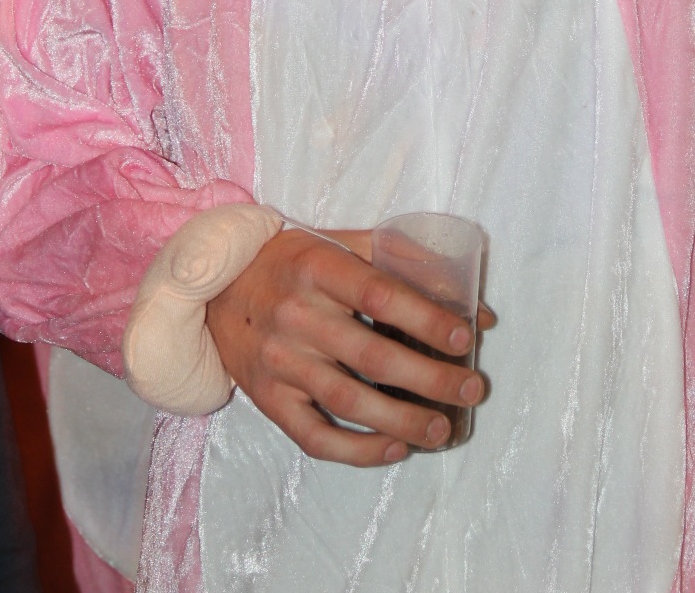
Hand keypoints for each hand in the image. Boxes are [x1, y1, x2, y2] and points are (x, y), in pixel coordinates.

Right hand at [206, 227, 489, 464]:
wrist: (218, 290)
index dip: (426, 319)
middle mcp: (297, 315)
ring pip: (348, 401)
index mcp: (320, 268)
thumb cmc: (295, 262)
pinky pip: (314, 436)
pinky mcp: (268, 399)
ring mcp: (280, 362)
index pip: (380, 296)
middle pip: (372, 356)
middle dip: (430, 378)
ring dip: (403, 421)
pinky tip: (394, 449)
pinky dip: (357, 451)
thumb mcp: (344, 243)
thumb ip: (407, 264)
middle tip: (472, 390)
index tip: (466, 338)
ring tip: (443, 429)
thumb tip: (476, 309)